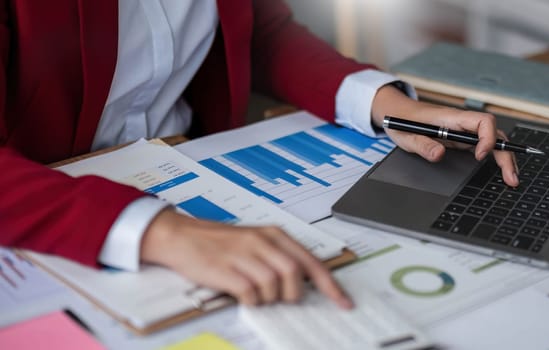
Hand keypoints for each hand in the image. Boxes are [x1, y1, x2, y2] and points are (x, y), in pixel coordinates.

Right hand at [139, 209, 352, 308]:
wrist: (181, 235)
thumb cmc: (220, 242)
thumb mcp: (255, 242)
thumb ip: (280, 257)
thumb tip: (304, 283)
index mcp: (274, 234)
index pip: (311, 262)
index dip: (330, 285)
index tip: (344, 302)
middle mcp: (262, 241)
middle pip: (295, 274)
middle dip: (293, 294)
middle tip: (280, 298)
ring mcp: (243, 254)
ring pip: (274, 285)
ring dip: (269, 298)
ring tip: (256, 293)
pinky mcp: (225, 269)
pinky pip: (250, 293)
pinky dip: (251, 301)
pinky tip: (242, 295)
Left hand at [371, 85, 518, 186]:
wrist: (397, 114)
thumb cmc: (402, 121)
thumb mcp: (406, 136)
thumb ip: (422, 145)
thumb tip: (439, 155)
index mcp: (451, 119)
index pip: (482, 121)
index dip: (487, 138)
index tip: (480, 156)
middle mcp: (462, 123)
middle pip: (494, 133)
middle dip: (505, 154)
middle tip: (511, 177)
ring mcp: (464, 131)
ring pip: (493, 140)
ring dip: (504, 157)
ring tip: (511, 178)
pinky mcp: (462, 139)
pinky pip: (484, 146)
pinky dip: (495, 157)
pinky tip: (501, 170)